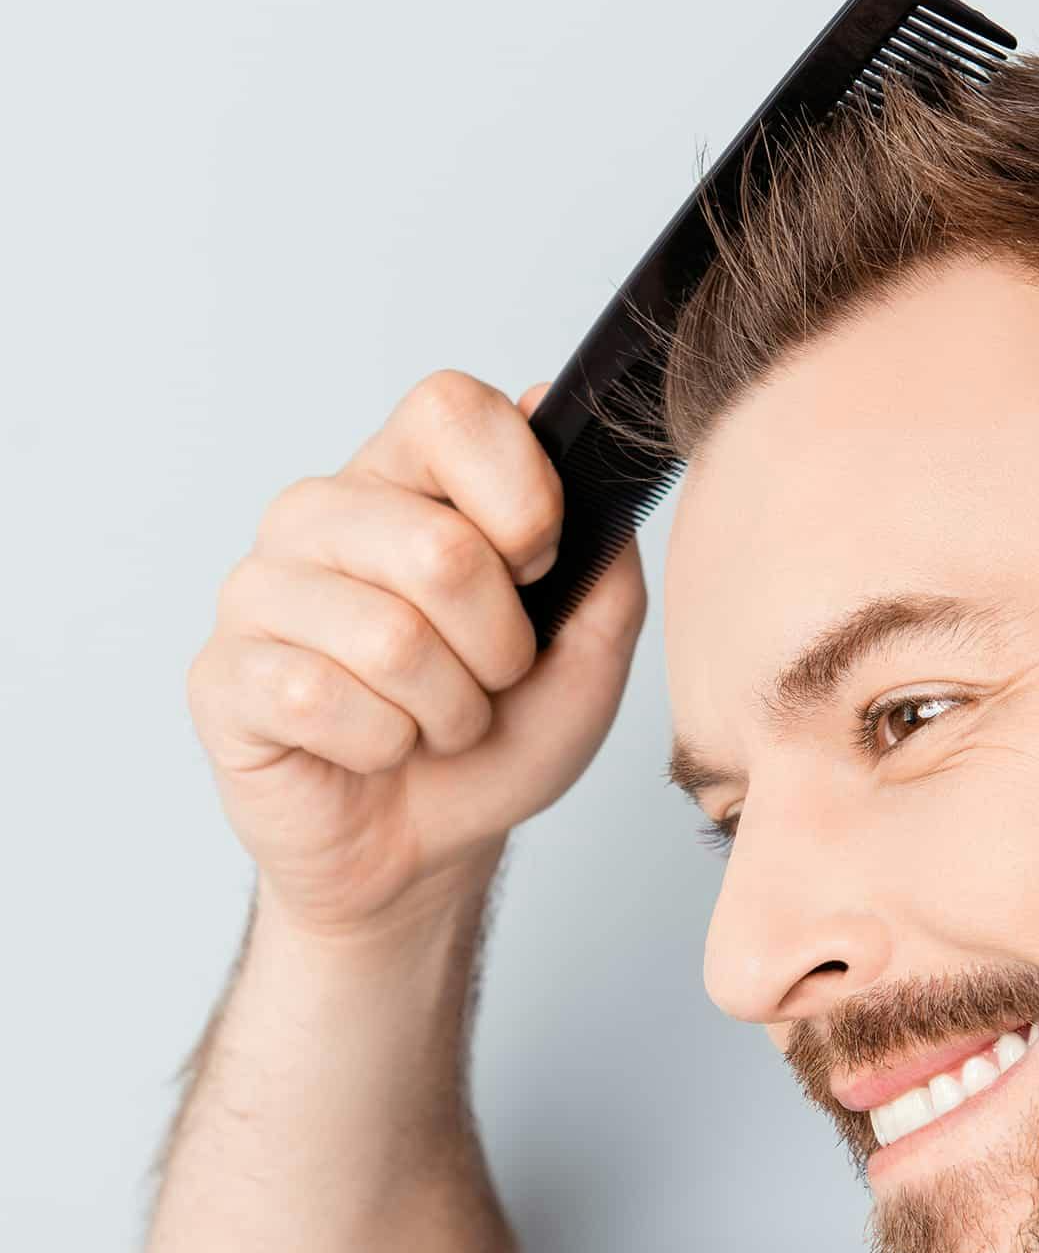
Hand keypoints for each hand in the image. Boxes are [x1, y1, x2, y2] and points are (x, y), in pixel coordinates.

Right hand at [186, 370, 647, 936]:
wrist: (429, 845)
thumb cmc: (504, 733)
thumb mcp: (590, 648)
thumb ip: (600, 553)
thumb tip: (565, 431)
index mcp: (409, 478)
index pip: (449, 408)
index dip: (522, 495)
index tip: (541, 567)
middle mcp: (322, 513)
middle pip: (440, 549)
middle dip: (500, 649)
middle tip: (489, 680)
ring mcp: (261, 590)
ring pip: (390, 639)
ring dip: (448, 711)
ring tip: (435, 722)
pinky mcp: (223, 675)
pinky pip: (323, 701)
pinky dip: (385, 746)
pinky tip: (374, 749)